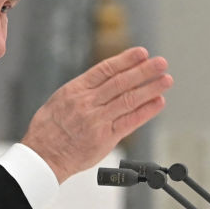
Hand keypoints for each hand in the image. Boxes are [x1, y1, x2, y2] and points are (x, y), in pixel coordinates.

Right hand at [21, 47, 172, 182]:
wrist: (43, 155)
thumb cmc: (48, 129)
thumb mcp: (59, 100)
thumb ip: (83, 90)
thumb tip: (105, 79)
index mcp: (75, 90)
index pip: (105, 70)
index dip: (126, 60)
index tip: (142, 53)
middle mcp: (87, 103)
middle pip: (121, 82)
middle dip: (144, 71)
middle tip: (161, 62)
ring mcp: (97, 120)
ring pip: (128, 100)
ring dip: (150, 88)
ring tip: (165, 80)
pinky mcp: (105, 138)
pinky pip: (130, 122)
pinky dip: (146, 111)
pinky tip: (158, 102)